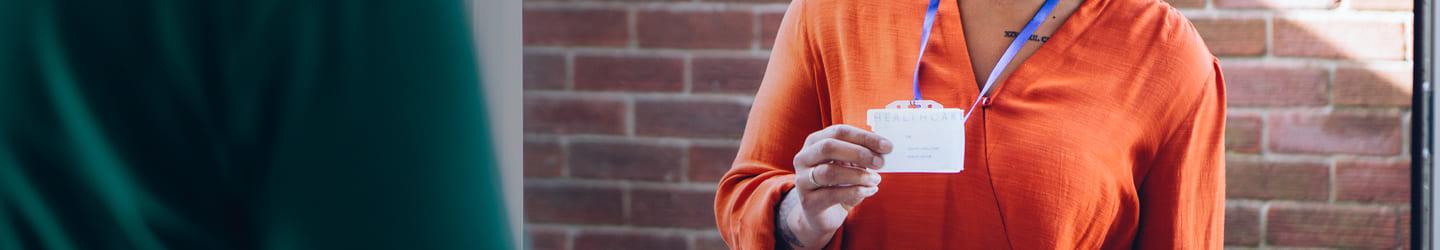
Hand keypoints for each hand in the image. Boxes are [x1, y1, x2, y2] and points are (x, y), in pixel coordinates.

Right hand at [777, 125, 891, 248]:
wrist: (821, 213)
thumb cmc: (838, 183)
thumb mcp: (849, 165)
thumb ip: (862, 155)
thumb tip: (884, 150)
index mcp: (815, 142)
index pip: (839, 132)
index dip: (864, 137)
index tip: (887, 146)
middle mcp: (804, 158)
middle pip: (829, 147)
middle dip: (858, 153)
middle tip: (880, 162)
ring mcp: (802, 179)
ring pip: (829, 172)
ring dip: (858, 175)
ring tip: (875, 180)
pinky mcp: (808, 201)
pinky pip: (832, 194)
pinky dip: (855, 192)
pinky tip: (870, 191)